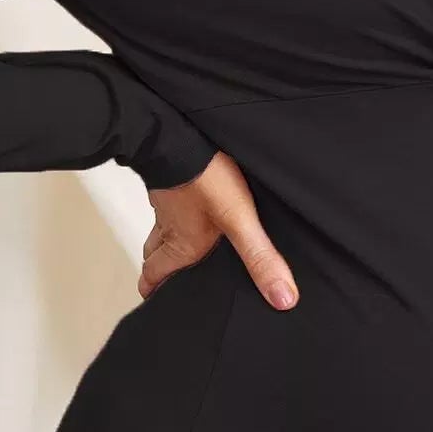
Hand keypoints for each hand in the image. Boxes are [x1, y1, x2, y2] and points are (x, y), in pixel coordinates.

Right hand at [138, 149, 300, 311]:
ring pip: (158, 228)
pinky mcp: (170, 178)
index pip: (155, 274)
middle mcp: (169, 225)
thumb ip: (259, 257)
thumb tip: (281, 298)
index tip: (151, 299)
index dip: (152, 289)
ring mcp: (166, 200)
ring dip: (161, 240)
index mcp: (182, 244)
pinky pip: (166, 201)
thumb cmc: (203, 177)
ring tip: (171, 246)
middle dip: (155, 269)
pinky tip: (186, 202)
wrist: (177, 132)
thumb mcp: (238, 220)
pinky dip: (171, 210)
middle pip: (153, 254)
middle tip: (159, 278)